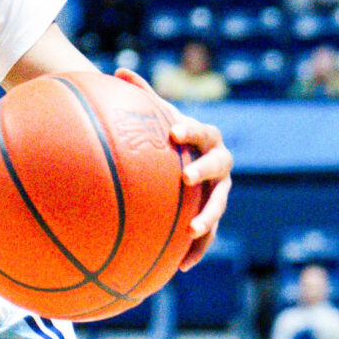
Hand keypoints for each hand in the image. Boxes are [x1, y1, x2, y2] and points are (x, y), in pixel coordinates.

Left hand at [114, 67, 231, 267]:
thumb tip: (117, 70)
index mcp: (206, 137)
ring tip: (192, 231)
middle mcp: (220, 164)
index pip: (201, 132)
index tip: (174, 133)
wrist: (189, 160)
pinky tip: (181, 268)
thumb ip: (141, 96)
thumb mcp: (157, 117)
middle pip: (219, 166)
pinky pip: (209, 235)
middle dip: (205, 171)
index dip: (190, 131)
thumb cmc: (168, 137)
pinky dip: (197, 250)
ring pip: (219, 205)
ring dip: (208, 218)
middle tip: (187, 177)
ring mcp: (220, 191)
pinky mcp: (213, 215)